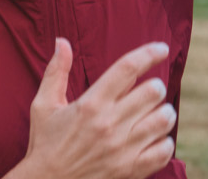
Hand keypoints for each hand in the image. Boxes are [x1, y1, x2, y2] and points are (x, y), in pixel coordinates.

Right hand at [8, 39, 175, 178]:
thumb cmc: (45, 142)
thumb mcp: (43, 105)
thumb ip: (56, 72)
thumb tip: (62, 42)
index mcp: (90, 104)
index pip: (127, 69)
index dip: (148, 54)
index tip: (160, 48)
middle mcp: (109, 124)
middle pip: (152, 92)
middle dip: (155, 87)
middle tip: (151, 90)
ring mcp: (123, 148)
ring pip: (163, 120)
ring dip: (164, 112)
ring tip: (157, 112)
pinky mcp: (131, 169)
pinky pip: (164, 150)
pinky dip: (164, 141)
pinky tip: (154, 137)